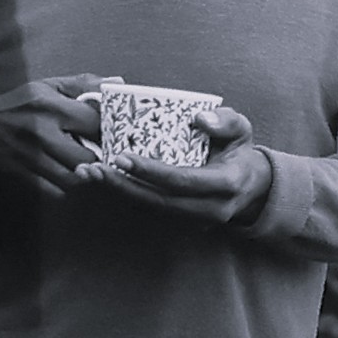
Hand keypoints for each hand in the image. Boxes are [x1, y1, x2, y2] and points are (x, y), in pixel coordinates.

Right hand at [0, 80, 104, 198]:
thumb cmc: (19, 104)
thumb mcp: (47, 87)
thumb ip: (83, 85)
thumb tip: (117, 84)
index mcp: (50, 105)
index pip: (95, 122)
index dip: (109, 130)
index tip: (111, 133)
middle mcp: (40, 130)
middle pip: (88, 157)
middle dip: (98, 157)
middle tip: (99, 154)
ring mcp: (30, 154)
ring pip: (74, 178)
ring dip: (83, 175)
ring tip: (83, 166)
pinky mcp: (22, 173)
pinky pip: (55, 190)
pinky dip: (65, 187)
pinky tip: (65, 174)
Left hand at [91, 98, 271, 221]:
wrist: (251, 186)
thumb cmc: (240, 152)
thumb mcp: (243, 131)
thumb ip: (226, 122)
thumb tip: (200, 118)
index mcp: (226, 184)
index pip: (182, 181)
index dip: (151, 171)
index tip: (120, 157)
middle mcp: (209, 208)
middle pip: (158, 200)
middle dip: (121, 185)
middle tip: (92, 167)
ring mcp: (193, 219)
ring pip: (149, 208)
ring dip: (116, 192)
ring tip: (86, 173)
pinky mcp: (179, 220)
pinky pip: (148, 208)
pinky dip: (123, 194)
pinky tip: (99, 180)